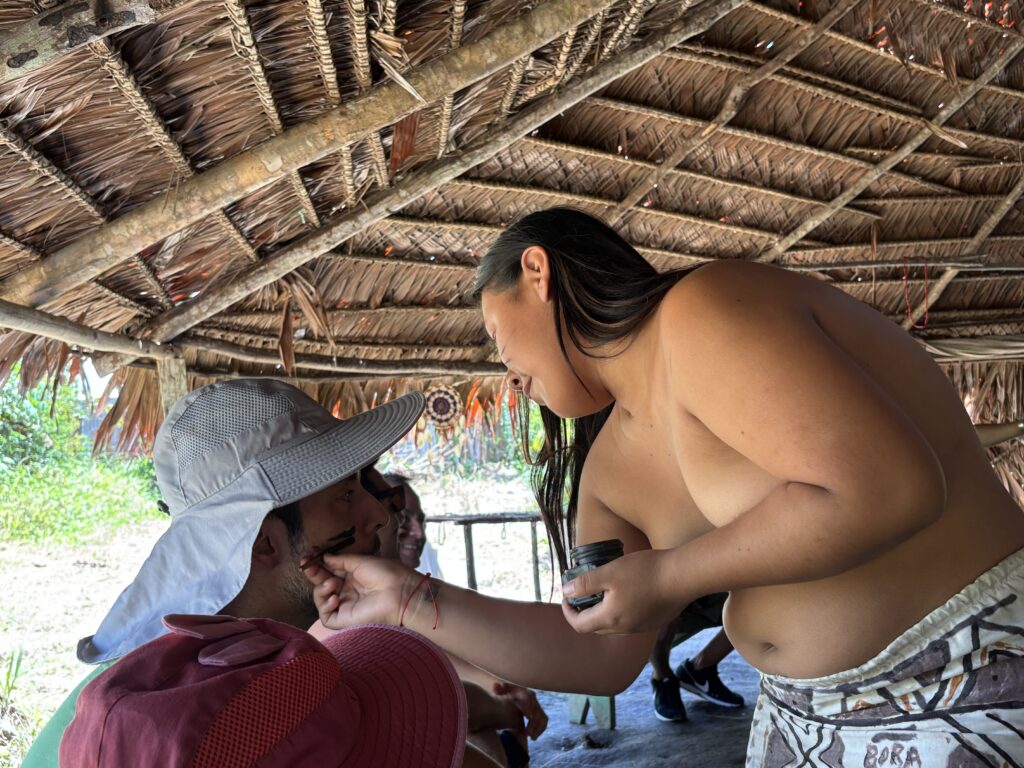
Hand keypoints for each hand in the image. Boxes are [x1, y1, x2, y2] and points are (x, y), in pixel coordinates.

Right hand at [301, 552, 417, 629]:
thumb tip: (324, 557)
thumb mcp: (361, 561)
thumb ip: (341, 560)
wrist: (400, 593)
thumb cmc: (386, 574)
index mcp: (353, 577)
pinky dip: (325, 605)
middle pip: (322, 583)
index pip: (329, 570)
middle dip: (313, 574)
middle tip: (308, 565)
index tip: (309, 554)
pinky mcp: (344, 620)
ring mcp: (345, 606)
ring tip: (332, 583)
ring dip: (321, 589)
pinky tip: (335, 598)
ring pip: (321, 599)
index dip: (318, 563)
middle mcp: (347, 591)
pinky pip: (326, 615)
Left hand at [492, 682, 547, 740]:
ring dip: (538, 728)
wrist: (507, 695)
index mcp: (522, 691)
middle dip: (533, 722)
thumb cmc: (502, 694)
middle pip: (536, 709)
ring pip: (542, 716)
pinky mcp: (538, 713)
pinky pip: (543, 721)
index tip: (527, 716)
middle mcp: (532, 697)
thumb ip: (497, 689)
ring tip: (531, 737)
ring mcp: (536, 705)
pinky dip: (540, 730)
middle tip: (527, 732)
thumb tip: (495, 686)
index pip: (528, 697)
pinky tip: (533, 738)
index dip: (529, 706)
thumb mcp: (499, 690)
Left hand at [560, 549, 688, 634]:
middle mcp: (624, 629)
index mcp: (610, 619)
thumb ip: (585, 584)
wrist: (682, 576)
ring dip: (602, 613)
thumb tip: (566, 592)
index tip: (566, 596)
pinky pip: (630, 622)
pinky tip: (626, 595)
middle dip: (584, 613)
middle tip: (582, 594)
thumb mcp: (609, 572)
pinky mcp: (654, 622)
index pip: (579, 625)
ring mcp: (641, 628)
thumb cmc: (645, 572)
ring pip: (613, 626)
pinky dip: (620, 613)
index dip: (568, 613)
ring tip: (602, 593)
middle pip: (595, 628)